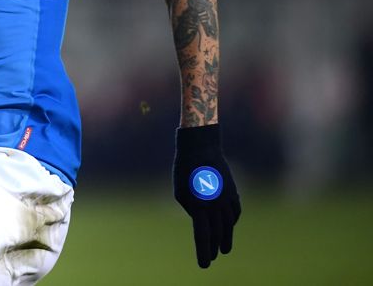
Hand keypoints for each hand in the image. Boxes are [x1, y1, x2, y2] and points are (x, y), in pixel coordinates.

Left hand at [173, 124, 241, 267]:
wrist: (201, 149)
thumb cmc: (184, 170)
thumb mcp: (180, 193)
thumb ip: (191, 210)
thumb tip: (202, 220)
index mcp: (199, 206)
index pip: (203, 236)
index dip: (204, 252)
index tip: (205, 265)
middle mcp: (215, 206)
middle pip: (217, 234)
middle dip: (214, 248)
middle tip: (211, 258)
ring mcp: (227, 199)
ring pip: (228, 225)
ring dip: (225, 238)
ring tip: (224, 250)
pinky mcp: (233, 192)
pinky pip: (235, 212)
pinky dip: (232, 222)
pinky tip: (229, 227)